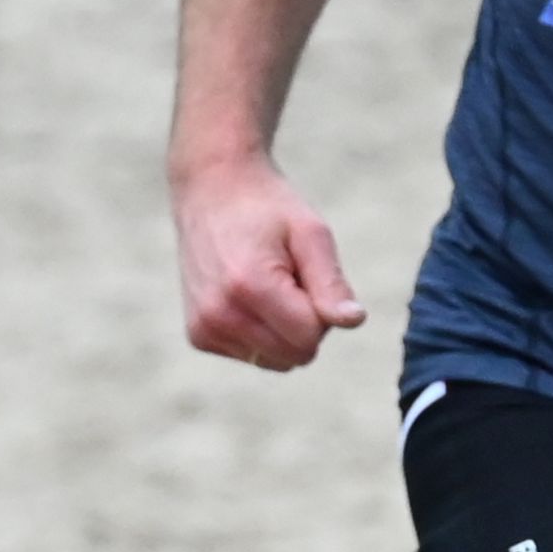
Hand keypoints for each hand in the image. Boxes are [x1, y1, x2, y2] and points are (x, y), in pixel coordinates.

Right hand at [175, 148, 368, 370]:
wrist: (212, 190)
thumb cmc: (269, 209)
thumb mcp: (311, 234)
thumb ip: (332, 282)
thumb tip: (353, 321)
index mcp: (249, 288)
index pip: (310, 337)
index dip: (323, 310)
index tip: (308, 274)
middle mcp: (220, 315)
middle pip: (296, 355)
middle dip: (306, 323)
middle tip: (291, 278)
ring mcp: (204, 329)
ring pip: (277, 361)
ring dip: (284, 330)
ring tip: (269, 284)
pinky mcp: (199, 336)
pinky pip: (255, 355)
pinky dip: (262, 333)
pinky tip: (249, 295)